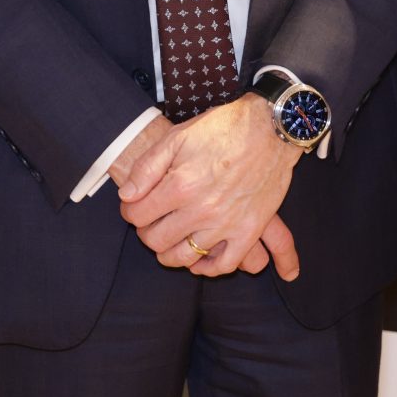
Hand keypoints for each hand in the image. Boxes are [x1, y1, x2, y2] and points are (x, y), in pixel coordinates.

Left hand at [116, 96, 301, 278]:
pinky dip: (207, 267)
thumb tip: (127, 196)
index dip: (129, 212)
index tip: (133, 206)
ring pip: (185, 258)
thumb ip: (147, 168)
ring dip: (169, 254)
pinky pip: (224, 264)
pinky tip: (198, 257)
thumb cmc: (222, 128)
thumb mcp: (177, 137)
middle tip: (150, 223)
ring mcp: (226, 224)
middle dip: (146, 233)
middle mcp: (201, 210)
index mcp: (180, 185)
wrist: (270, 129)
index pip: (137, 216)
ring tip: (169, 240)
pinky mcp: (249, 231)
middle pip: (157, 240)